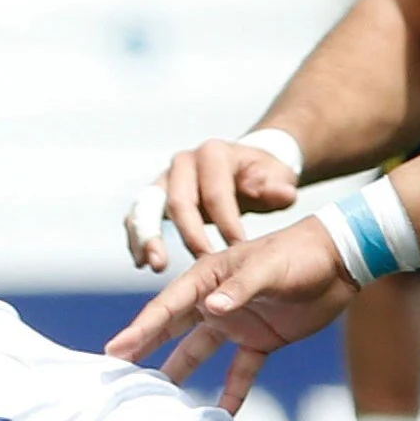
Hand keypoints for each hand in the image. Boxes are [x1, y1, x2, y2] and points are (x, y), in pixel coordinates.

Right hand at [104, 217, 355, 408]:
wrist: (340, 261)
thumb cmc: (301, 254)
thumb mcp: (269, 268)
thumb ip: (240, 289)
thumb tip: (210, 310)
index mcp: (210, 276)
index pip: (168, 306)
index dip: (141, 329)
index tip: (116, 350)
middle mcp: (216, 299)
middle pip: (173, 328)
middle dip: (145, 348)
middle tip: (117, 371)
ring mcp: (236, 321)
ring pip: (199, 351)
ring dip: (180, 371)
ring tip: (156, 398)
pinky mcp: (260, 340)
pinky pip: (240, 370)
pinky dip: (231, 392)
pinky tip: (220, 415)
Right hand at [127, 138, 301, 270]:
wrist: (245, 169)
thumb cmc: (263, 176)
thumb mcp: (278, 177)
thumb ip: (279, 186)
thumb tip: (282, 194)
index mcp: (213, 154)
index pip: (216, 193)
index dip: (226, 223)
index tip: (238, 250)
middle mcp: (183, 162)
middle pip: (177, 200)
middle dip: (187, 234)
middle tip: (199, 262)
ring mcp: (164, 179)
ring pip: (146, 207)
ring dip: (148, 237)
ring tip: (156, 266)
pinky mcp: (154, 198)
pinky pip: (137, 218)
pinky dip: (137, 240)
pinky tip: (143, 264)